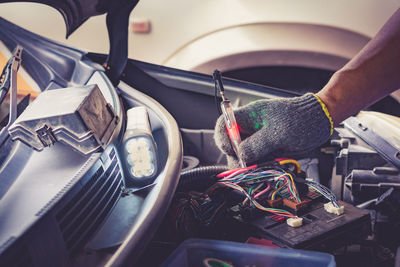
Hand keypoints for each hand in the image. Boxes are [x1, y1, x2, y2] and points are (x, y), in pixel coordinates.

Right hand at [214, 93, 332, 166]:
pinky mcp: (265, 147)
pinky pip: (255, 159)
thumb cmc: (302, 120)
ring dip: (251, 163)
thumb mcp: (277, 134)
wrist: (319, 121)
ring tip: (265, 163)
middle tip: (248, 165)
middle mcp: (250, 127)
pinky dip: (260, 165)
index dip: (223, 139)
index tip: (232, 151)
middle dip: (237, 157)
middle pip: (231, 144)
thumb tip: (240, 156)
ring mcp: (257, 137)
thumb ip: (256, 145)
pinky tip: (271, 163)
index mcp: (248, 116)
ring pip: (243, 155)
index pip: (223, 125)